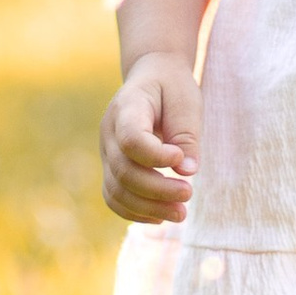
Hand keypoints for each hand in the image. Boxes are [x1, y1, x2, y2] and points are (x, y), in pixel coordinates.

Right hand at [101, 51, 200, 221]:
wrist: (152, 78)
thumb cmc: (172, 88)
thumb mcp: (186, 101)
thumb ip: (186, 135)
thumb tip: (187, 171)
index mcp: (127, 107)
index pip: (131, 139)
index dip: (155, 156)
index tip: (180, 159)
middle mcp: (109, 132)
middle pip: (124, 170)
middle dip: (157, 190)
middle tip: (189, 194)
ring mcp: (106, 152)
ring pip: (116, 190)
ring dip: (148, 208)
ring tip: (181, 213)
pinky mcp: (111, 168)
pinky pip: (114, 198)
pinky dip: (135, 212)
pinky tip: (161, 217)